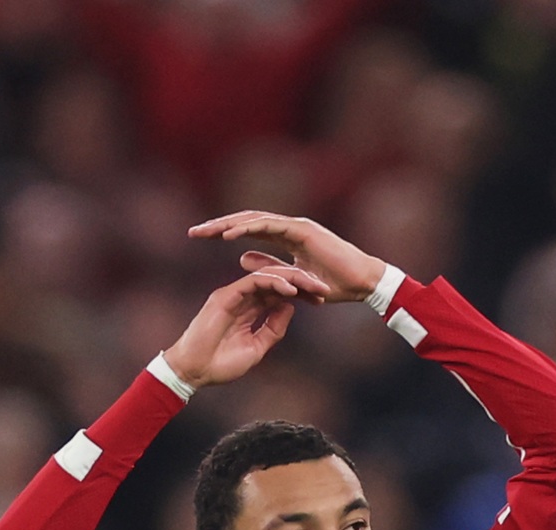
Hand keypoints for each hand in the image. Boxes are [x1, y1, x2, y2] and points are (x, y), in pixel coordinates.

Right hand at [158, 260, 330, 390]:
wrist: (194, 372)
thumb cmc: (221, 364)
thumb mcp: (256, 348)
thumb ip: (272, 329)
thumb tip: (291, 308)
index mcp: (249, 308)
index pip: (279, 294)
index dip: (301, 294)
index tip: (321, 300)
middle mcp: (242, 297)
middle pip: (276, 281)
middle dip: (301, 283)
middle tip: (324, 288)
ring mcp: (233, 294)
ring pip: (267, 277)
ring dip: (292, 279)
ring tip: (312, 286)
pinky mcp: (225, 296)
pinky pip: (253, 282)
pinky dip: (273, 283)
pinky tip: (291, 289)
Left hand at [189, 210, 387, 303]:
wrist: (362, 283)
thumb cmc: (334, 284)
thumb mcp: (291, 279)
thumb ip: (268, 266)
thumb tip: (240, 258)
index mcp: (286, 235)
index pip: (248, 229)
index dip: (224, 232)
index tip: (201, 238)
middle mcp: (288, 226)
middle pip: (245, 221)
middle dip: (218, 226)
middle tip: (193, 232)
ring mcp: (295, 225)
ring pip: (253, 219)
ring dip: (227, 225)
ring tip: (205, 232)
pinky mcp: (302, 230)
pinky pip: (269, 227)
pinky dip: (247, 229)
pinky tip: (228, 235)